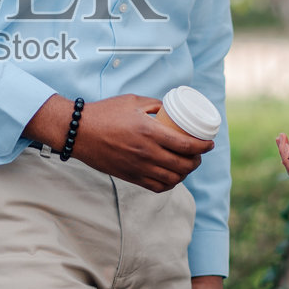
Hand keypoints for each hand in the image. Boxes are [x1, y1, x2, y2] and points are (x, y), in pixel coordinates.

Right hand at [25, 94, 212, 192]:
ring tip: (187, 166)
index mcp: (150, 132)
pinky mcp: (130, 176)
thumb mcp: (133, 101)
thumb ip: (154, 105)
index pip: (187, 145)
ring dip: (185, 174)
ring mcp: (138, 167)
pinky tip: (172, 177)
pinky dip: (169, 184)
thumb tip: (171, 109)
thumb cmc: (105, 113)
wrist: (79, 132)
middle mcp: (147, 152)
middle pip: (183, 165)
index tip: (209, 143)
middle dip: (197, 161)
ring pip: (173, 179)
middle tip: (199, 154)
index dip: (203, 146)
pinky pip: (156, 186)